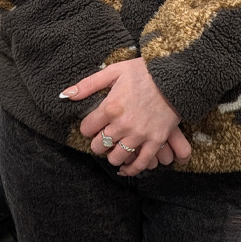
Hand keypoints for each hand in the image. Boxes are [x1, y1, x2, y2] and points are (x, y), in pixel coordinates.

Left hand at [61, 58, 191, 175]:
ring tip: (115, 148)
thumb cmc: (144, 71)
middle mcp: (122, 124)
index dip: (88, 127)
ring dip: (113, 154)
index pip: (87, 129)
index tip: (93, 125)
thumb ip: (88, 85)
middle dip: (98, 142)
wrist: (174, 77)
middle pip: (99, 146)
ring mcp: (139, 135)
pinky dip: (131, 169)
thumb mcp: (114, 71)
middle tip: (103, 137)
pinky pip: (140, 163)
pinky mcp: (155, 141)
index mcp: (110, 107)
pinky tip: (125, 168)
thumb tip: (66, 95)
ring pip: (116, 157)